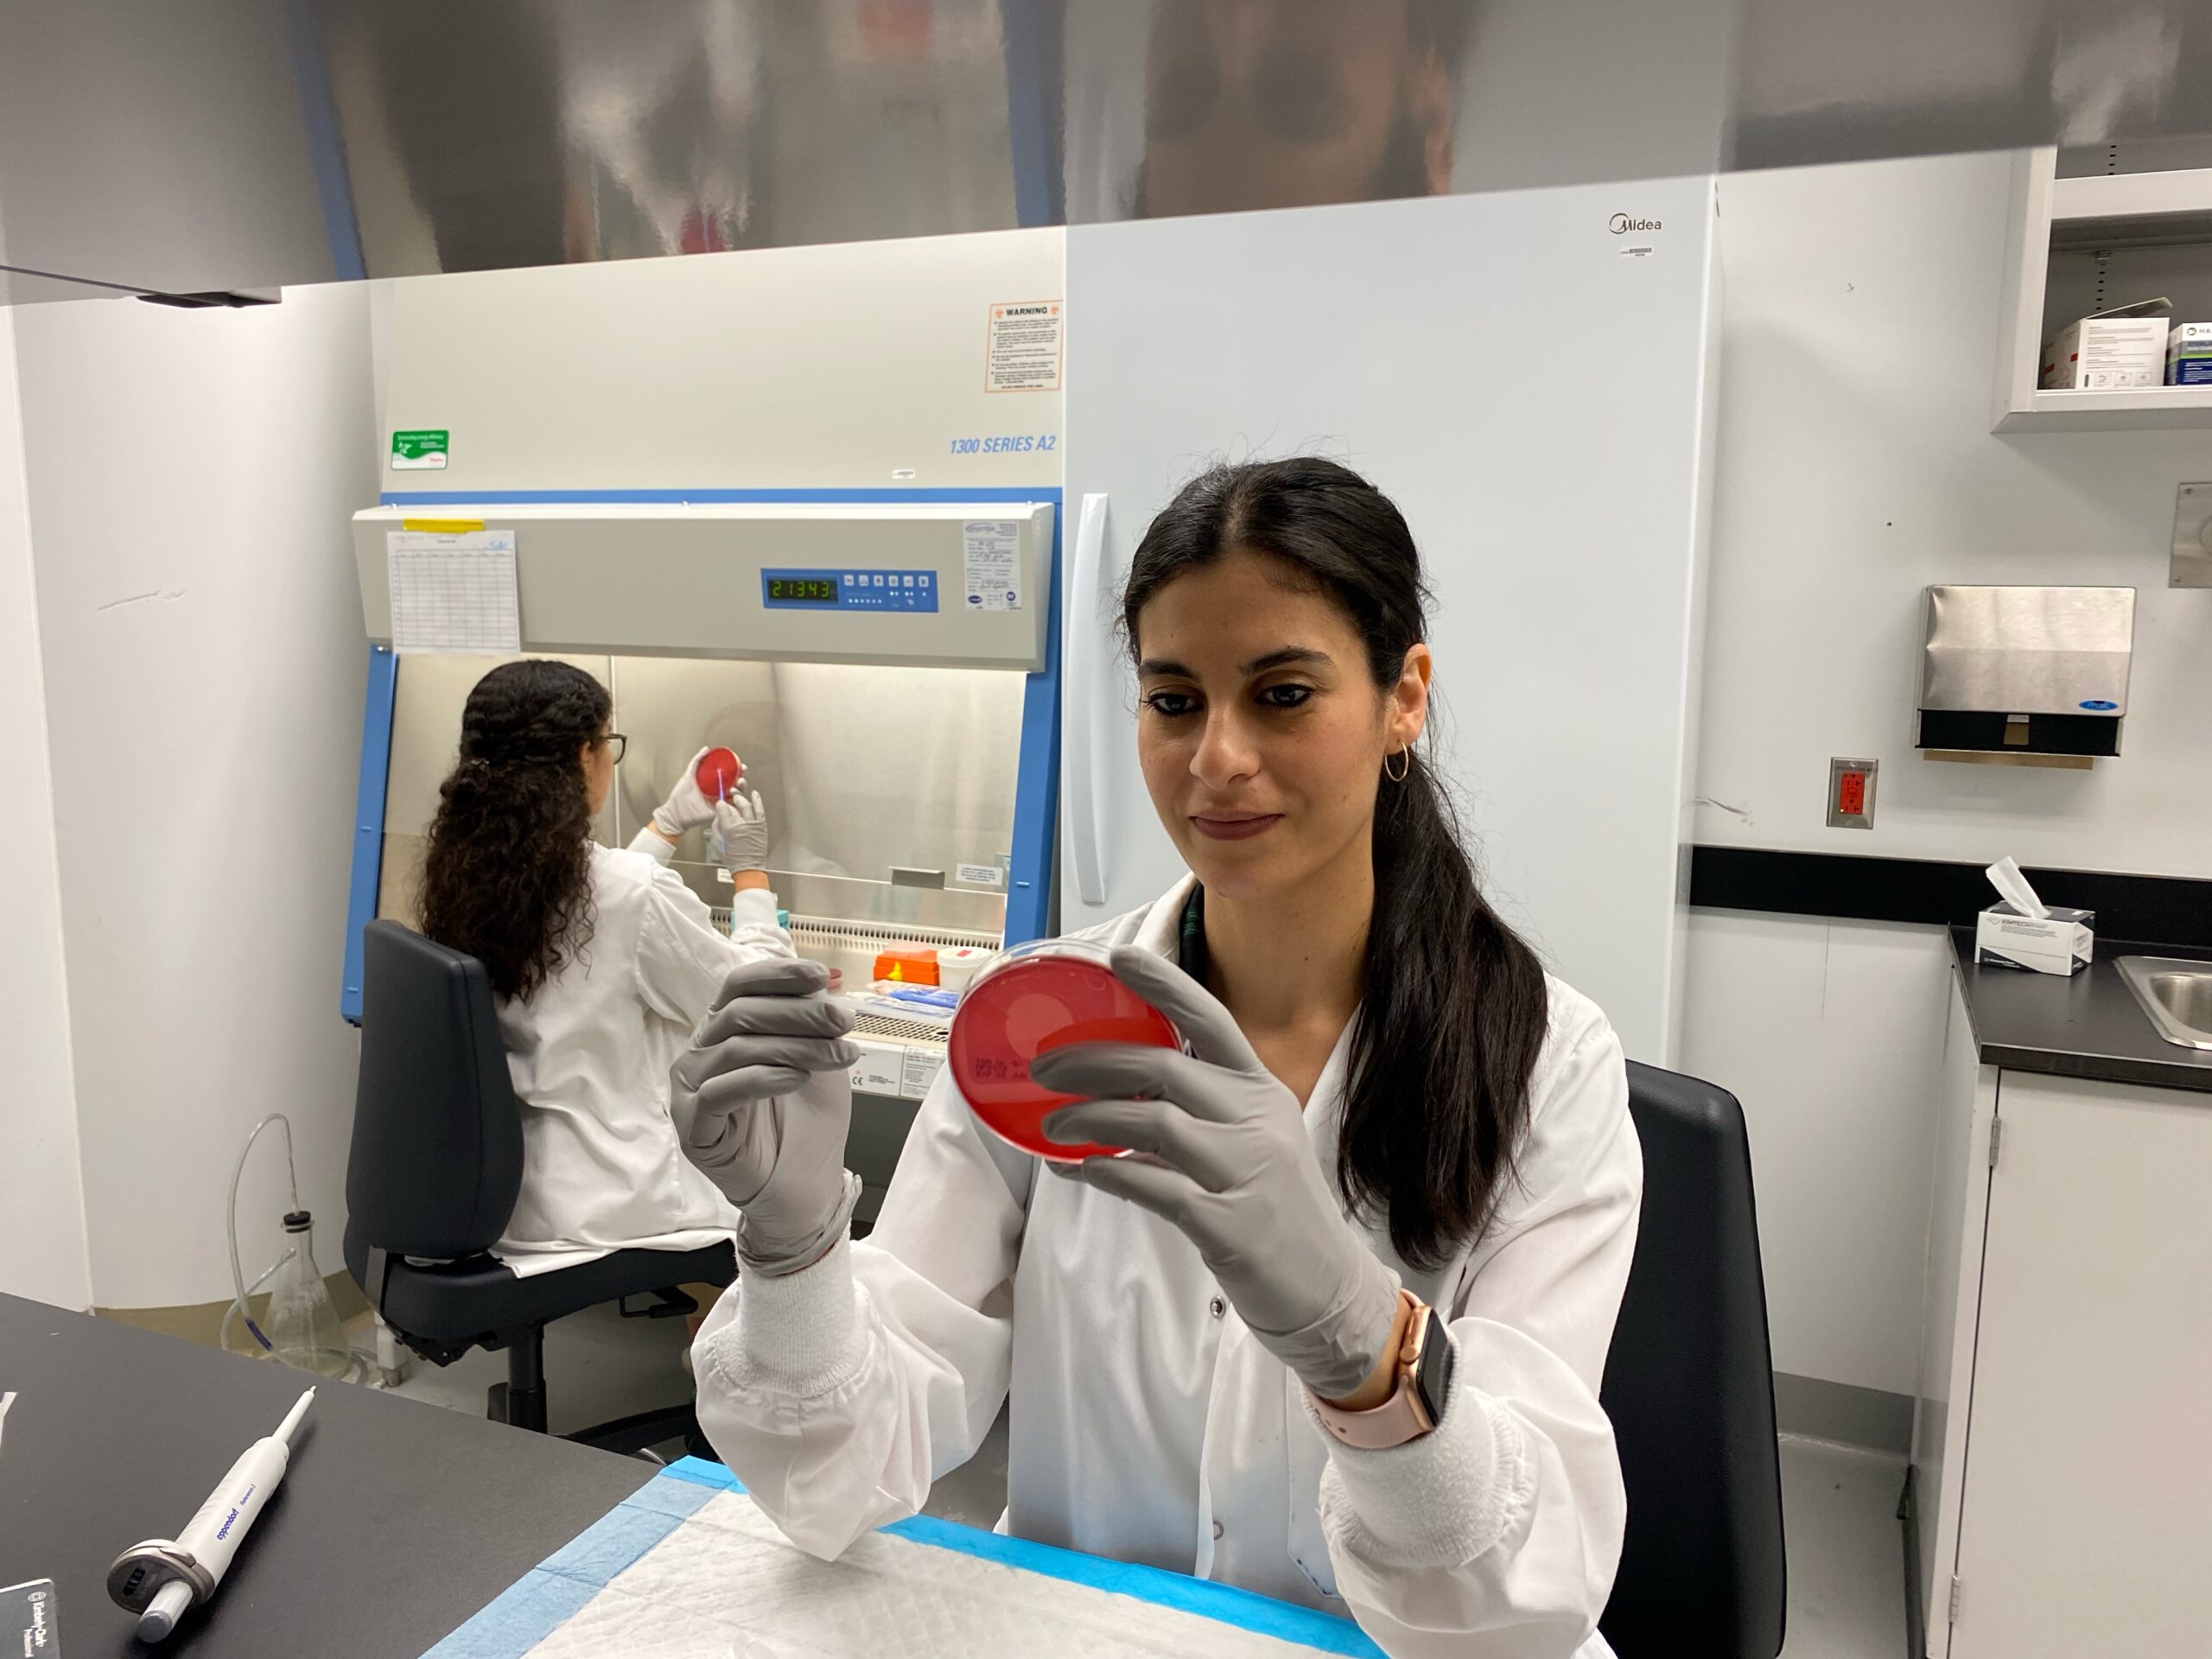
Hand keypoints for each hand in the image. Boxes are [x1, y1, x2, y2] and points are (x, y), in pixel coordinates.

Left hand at [652, 746, 737, 838]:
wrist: (675, 813)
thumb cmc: (679, 797)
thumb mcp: (688, 775)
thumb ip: (697, 762)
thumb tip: (706, 749)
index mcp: (712, 783)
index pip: (729, 776)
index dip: (737, 771)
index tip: (741, 766)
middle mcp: (718, 792)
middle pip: (735, 785)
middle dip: (741, 780)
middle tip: (741, 777)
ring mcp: (719, 802)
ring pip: (736, 795)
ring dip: (739, 790)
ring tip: (735, 787)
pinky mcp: (719, 811)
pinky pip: (731, 807)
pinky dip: (735, 801)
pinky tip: (732, 796)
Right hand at [672, 958, 858, 1273]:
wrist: (806, 1186)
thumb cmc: (807, 1121)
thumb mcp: (818, 1056)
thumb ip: (812, 1019)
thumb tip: (824, 981)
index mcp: (724, 1029)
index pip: (739, 985)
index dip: (778, 975)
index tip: (823, 976)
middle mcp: (701, 1052)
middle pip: (741, 1013)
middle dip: (800, 1013)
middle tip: (844, 1022)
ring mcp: (692, 1089)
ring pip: (737, 1048)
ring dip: (796, 1046)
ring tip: (839, 1056)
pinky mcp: (693, 1125)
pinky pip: (721, 1091)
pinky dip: (763, 1078)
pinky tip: (797, 1079)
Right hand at [710, 788, 769, 873]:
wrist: (748, 868)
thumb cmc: (733, 859)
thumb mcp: (717, 844)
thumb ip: (716, 828)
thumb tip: (717, 817)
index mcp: (729, 828)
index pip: (723, 809)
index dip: (721, 804)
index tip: (720, 804)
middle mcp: (741, 824)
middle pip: (734, 806)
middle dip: (730, 800)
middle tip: (728, 797)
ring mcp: (752, 824)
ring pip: (746, 805)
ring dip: (741, 798)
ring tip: (738, 796)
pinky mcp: (761, 826)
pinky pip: (760, 810)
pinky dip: (758, 801)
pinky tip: (755, 794)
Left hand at [1031, 947, 1401, 1400]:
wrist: (1327, 1289)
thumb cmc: (1278, 1207)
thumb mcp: (1254, 1139)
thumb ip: (1200, 1108)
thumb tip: (1116, 1087)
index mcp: (1259, 1089)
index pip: (1209, 1020)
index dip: (1163, 985)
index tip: (1116, 960)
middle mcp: (1255, 1119)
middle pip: (1163, 1067)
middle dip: (1092, 1060)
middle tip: (1043, 1069)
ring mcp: (1244, 1170)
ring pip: (1153, 1122)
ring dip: (1090, 1119)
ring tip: (1051, 1126)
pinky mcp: (1228, 1224)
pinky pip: (1152, 1187)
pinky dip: (1107, 1173)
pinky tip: (1078, 1170)